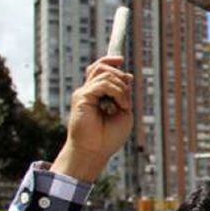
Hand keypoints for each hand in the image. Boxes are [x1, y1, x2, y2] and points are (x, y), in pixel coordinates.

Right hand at [51, 57, 132, 182]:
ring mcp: (85, 93)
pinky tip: (120, 106)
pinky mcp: (82, 97)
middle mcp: (89, 91)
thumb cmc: (109, 136)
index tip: (121, 59)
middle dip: (120, 75)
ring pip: (104, 73)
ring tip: (123, 105)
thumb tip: (127, 76)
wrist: (95, 151)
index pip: (100, 69)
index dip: (110, 60)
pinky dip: (117, 92)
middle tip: (126, 98)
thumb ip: (125, 94)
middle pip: (102, 67)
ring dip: (121, 87)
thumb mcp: (124, 112)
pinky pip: (103, 84)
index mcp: (98, 94)